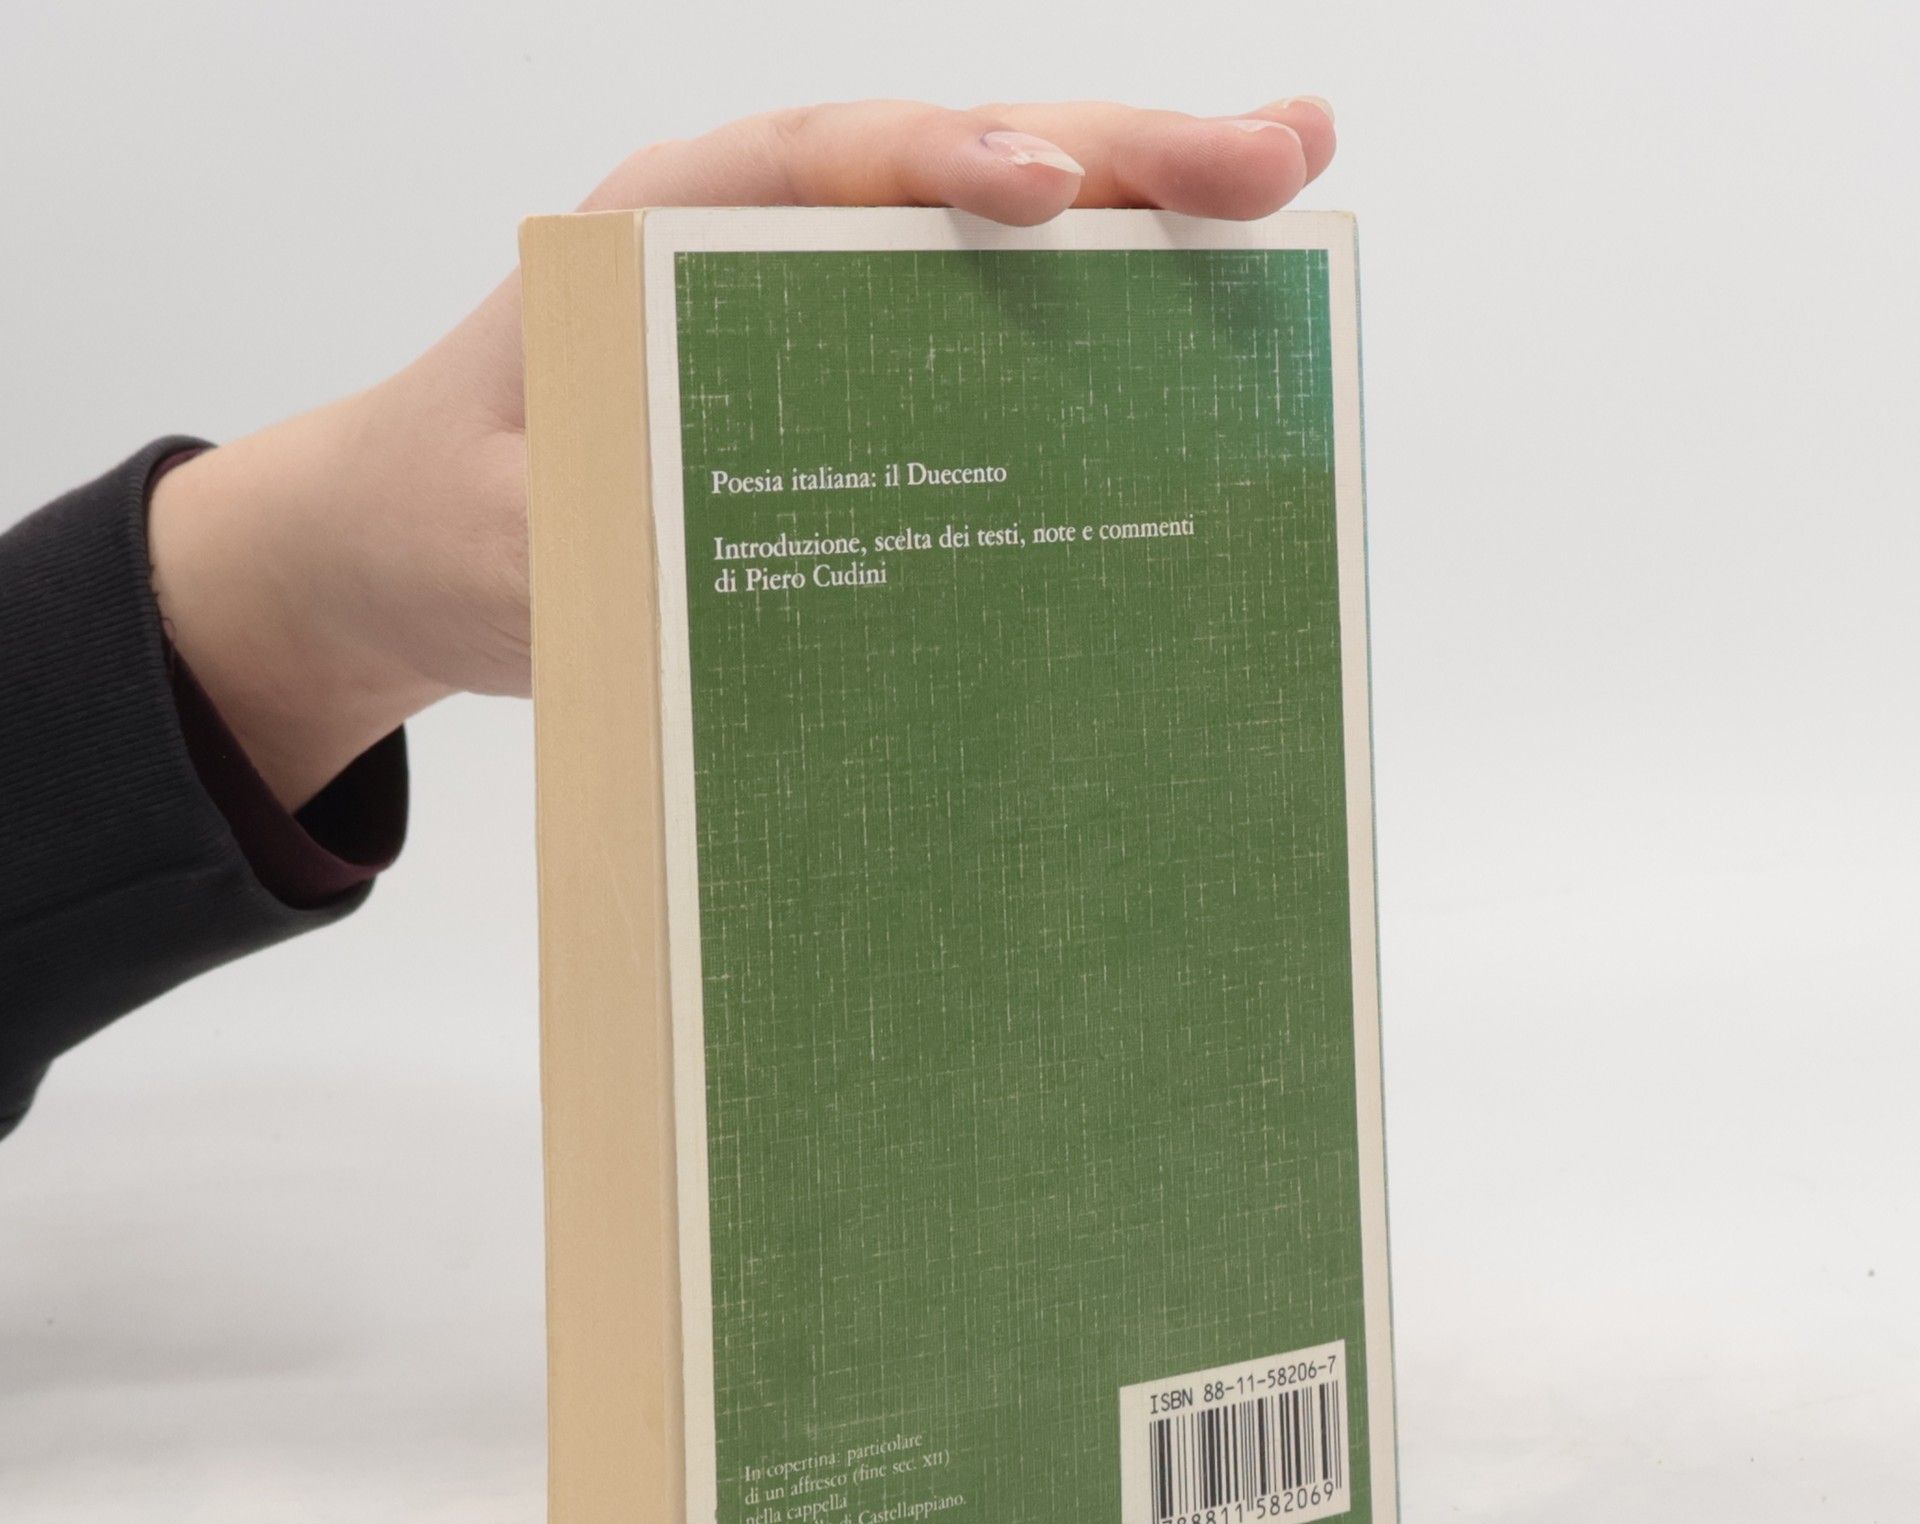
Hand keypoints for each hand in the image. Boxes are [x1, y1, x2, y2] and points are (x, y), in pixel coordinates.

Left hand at [148, 98, 1335, 809]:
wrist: (408, 543)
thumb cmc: (447, 522)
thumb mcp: (507, 547)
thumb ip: (609, 544)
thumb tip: (768, 575)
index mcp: (658, 236)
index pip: (817, 166)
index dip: (945, 164)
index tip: (1051, 193)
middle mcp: (752, 242)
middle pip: (950, 170)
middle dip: (1116, 158)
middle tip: (1279, 156)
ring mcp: (808, 302)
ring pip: (986, 241)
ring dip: (1136, 218)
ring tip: (1283, 198)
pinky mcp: (842, 377)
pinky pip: (972, 333)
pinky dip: (1083, 322)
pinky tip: (1188, 325)